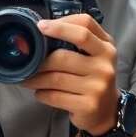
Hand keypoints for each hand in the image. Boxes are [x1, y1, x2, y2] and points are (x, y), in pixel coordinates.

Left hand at [22, 13, 118, 136]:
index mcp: (106, 48)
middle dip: (40, 60)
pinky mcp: (88, 105)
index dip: (60, 25)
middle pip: (63, 56)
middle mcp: (104, 66)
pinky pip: (55, 96)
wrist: (107, 111)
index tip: (40, 26)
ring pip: (56, 78)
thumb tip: (44, 30)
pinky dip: (42, 94)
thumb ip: (79, 39)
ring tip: (28, 79)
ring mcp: (97, 87)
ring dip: (36, 79)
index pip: (84, 27)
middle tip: (28, 62)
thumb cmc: (94, 78)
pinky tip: (40, 93)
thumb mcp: (95, 55)